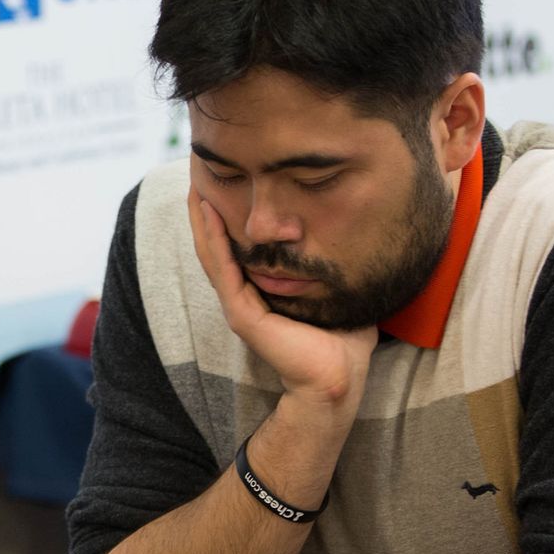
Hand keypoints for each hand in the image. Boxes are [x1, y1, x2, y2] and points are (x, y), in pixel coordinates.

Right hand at [187, 187, 377, 408]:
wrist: (338, 378)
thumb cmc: (343, 341)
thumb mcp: (336, 291)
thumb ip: (335, 268)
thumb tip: (359, 238)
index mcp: (260, 294)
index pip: (235, 251)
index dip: (225, 220)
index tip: (224, 185)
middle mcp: (244, 298)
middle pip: (215, 248)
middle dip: (205, 213)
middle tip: (198, 175)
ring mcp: (240, 307)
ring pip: (212, 255)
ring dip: (202, 220)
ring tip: (195, 186)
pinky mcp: (243, 315)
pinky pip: (224, 270)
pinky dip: (214, 240)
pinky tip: (209, 213)